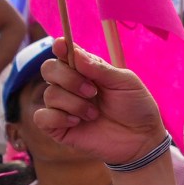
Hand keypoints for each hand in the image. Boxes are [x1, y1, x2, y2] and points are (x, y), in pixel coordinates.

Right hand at [29, 42, 166, 165]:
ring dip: (74, 103)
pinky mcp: (58, 127)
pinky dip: (59, 117)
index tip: (62, 46)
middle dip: (69, 78)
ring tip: (94, 114)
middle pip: (49, 69)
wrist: (141, 139)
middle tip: (92, 92)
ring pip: (50, 94)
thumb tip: (74, 53)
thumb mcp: (125, 83)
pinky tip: (78, 122)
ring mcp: (63, 106)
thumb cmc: (136, 107)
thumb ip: (100, 69)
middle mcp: (70, 85)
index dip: (60, 47)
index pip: (63, 52)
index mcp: (85, 70)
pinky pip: (41, 117)